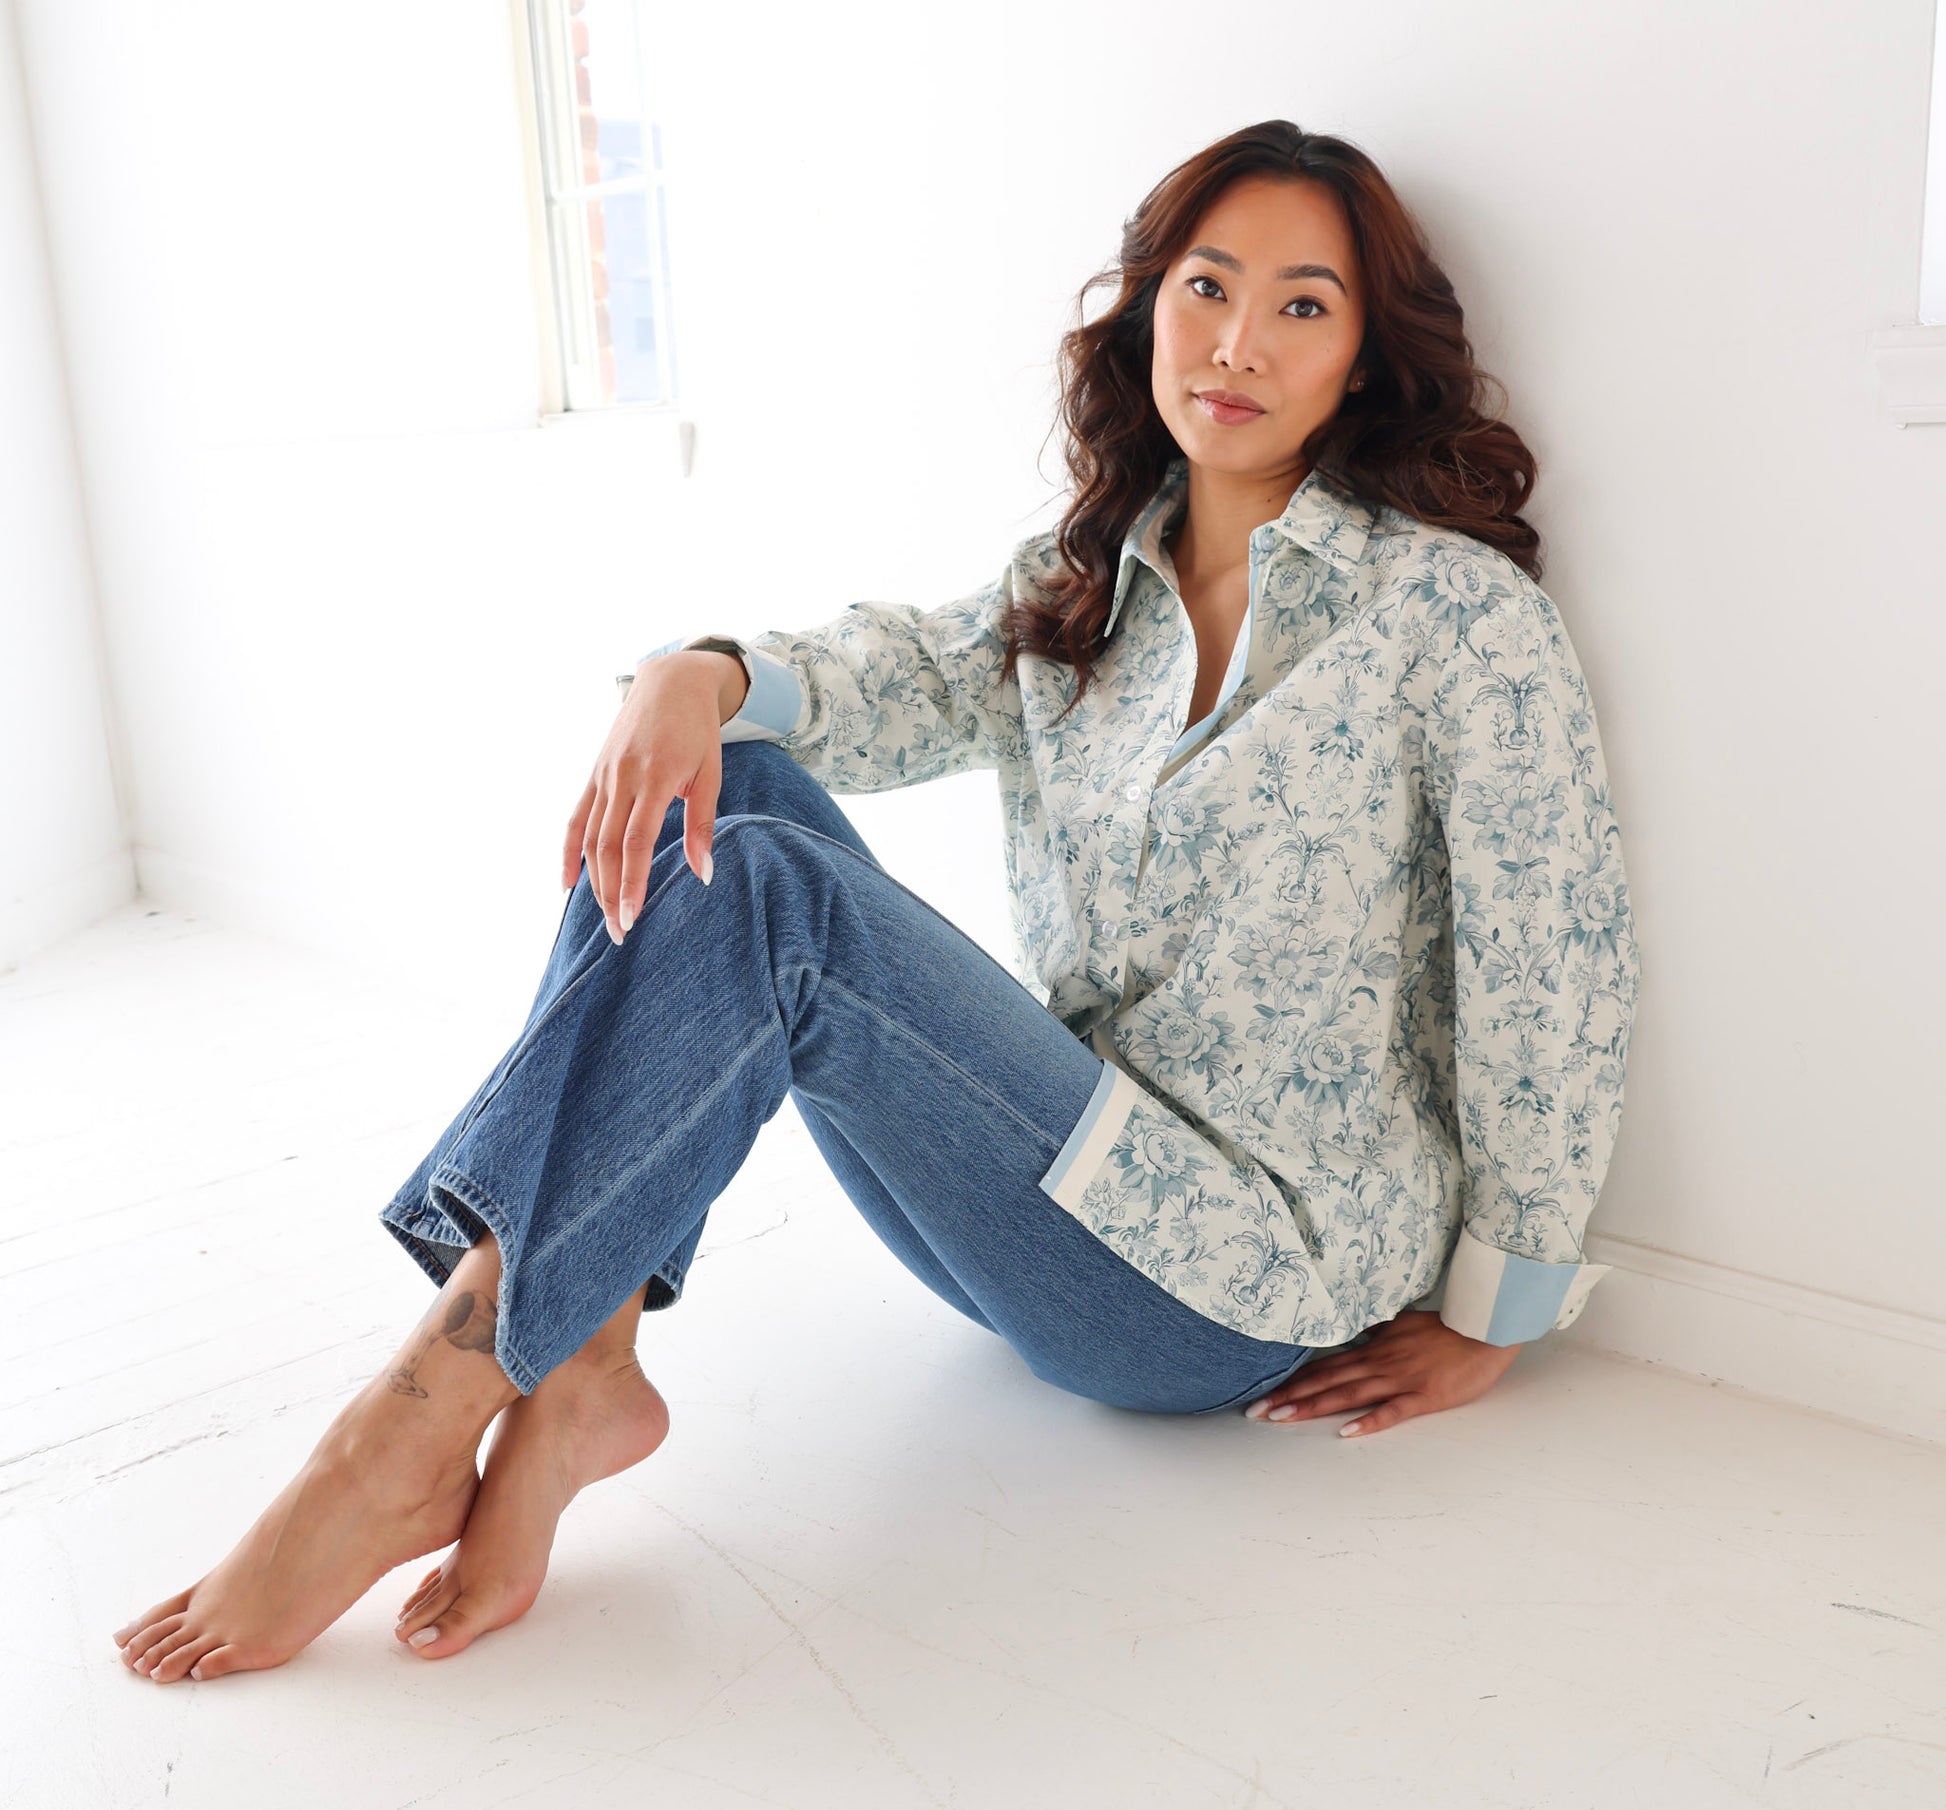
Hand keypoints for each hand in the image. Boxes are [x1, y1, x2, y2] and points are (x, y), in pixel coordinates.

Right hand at [561, 652, 734, 943]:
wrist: (670, 681)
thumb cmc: (697, 731)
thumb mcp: (710, 774)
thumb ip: (701, 825)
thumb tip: (703, 875)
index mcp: (654, 778)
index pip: (635, 841)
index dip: (631, 882)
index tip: (631, 917)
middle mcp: (621, 778)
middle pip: (607, 847)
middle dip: (610, 893)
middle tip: (619, 934)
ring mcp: (603, 776)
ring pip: (590, 838)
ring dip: (594, 882)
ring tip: (604, 919)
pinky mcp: (594, 775)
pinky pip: (576, 819)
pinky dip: (568, 852)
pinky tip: (567, 884)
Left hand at [1244, 1309, 1519, 1437]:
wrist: (1484, 1328)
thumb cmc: (1447, 1329)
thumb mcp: (1403, 1324)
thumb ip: (1378, 1332)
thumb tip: (1358, 1333)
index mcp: (1373, 1348)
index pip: (1324, 1365)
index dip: (1293, 1379)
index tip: (1264, 1392)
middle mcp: (1378, 1362)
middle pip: (1325, 1380)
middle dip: (1289, 1396)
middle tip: (1254, 1411)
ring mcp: (1399, 1380)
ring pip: (1348, 1394)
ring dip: (1312, 1406)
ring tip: (1281, 1418)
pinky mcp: (1423, 1397)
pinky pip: (1392, 1411)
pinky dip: (1369, 1421)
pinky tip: (1346, 1433)